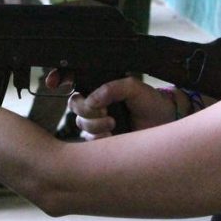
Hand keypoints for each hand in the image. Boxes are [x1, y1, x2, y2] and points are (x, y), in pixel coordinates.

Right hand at [46, 72, 176, 139]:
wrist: (165, 124)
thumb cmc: (151, 103)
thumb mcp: (134, 87)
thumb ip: (113, 87)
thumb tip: (93, 99)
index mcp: (101, 87)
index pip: (74, 80)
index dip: (60, 79)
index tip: (54, 83)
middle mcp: (96, 104)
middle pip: (74, 105)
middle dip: (86, 109)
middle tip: (104, 110)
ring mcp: (97, 123)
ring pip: (80, 123)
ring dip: (95, 124)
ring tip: (113, 123)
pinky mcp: (101, 141)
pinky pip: (88, 141)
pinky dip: (98, 138)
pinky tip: (111, 135)